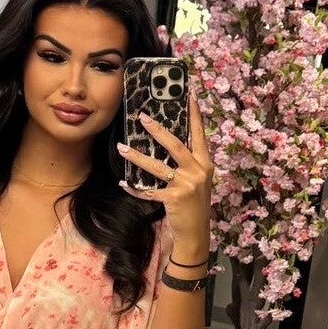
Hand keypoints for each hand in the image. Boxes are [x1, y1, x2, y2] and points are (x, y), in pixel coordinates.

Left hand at [117, 89, 213, 249]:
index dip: (194, 115)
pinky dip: (135, 188)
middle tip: (141, 117)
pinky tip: (124, 184)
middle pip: (175, 145)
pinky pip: (149, 191)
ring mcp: (186, 185)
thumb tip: (172, 144)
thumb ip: (189, 163)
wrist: (196, 234)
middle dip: (157, 130)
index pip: (199, 134)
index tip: (190, 95)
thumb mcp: (197, 181)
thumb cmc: (194, 206)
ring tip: (122, 147)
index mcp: (205, 164)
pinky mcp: (173, 199)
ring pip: (157, 166)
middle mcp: (198, 171)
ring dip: (137, 157)